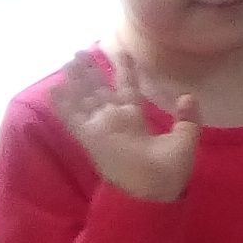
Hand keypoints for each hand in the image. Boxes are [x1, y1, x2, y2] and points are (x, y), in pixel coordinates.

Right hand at [52, 50, 200, 203]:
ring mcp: (100, 127)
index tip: (121, 51)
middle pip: (99, 89)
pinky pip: (73, 117)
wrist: (153, 191)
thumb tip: (188, 95)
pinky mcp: (89, 137)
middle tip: (80, 51)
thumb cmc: (170, 170)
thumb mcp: (186, 139)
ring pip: (85, 97)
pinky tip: (55, 88)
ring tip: (69, 60)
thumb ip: (188, 117)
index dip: (124, 69)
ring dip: (76, 80)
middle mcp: (115, 121)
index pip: (127, 87)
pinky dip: (63, 103)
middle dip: (90, 71)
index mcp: (135, 120)